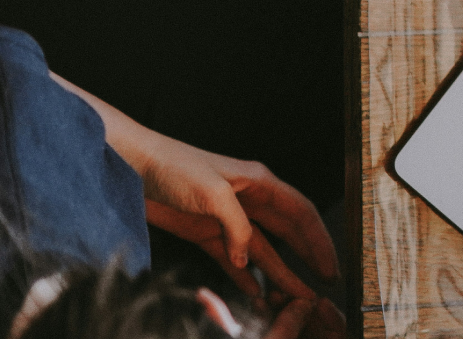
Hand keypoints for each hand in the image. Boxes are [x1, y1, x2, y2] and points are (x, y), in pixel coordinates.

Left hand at [119, 129, 342, 337]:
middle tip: (324, 282)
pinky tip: (256, 293)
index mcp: (259, 183)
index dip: (318, 239)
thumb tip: (248, 260)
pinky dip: (245, 277)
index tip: (329, 263)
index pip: (300, 213)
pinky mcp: (206, 233)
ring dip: (278, 272)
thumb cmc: (174, 167)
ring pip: (262, 250)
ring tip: (294, 295)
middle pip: (287, 233)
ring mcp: (228, 219)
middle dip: (307, 257)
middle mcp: (249, 201)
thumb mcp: (213, 193)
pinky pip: (233, 259)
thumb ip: (237, 226)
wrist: (133, 167)